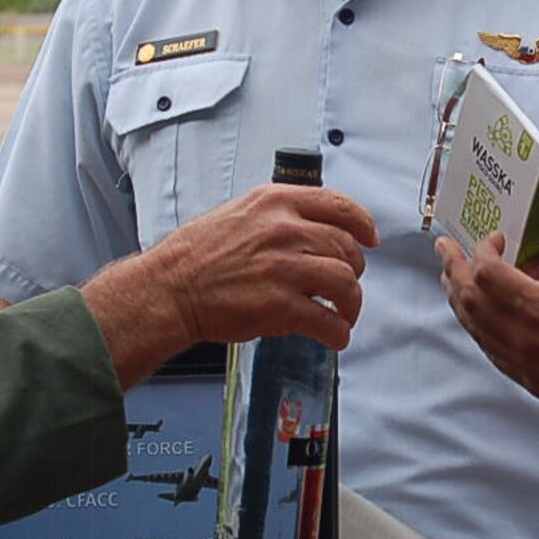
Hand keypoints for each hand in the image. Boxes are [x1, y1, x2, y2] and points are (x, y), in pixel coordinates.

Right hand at [89, 183, 378, 361]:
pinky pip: (328, 320)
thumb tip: (316, 230)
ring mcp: (282, 267)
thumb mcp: (239, 214)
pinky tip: (334, 336)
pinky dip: (338, 332)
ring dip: (351, 303)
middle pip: (347, 247)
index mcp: (274, 202)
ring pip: (346, 282)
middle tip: (345, 286)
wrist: (169, 290)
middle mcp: (283, 229)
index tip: (370, 238)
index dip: (362, 224)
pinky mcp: (279, 305)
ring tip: (343, 314)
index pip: (338, 205)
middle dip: (354, 270)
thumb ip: (279, 217)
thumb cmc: (197, 257)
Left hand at [437, 209, 538, 439]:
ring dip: (459, 299)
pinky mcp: (529, 381)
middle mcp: (520, 337)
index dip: (483, 249)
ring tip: (452, 280)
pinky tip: (480, 319)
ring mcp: (521, 363)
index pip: (487, 272)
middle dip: (453, 269)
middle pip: (468, 299)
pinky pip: (488, 350)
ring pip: (473, 327)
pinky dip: (476, 327)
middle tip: (443, 247)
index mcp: (537, 308)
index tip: (496, 236)